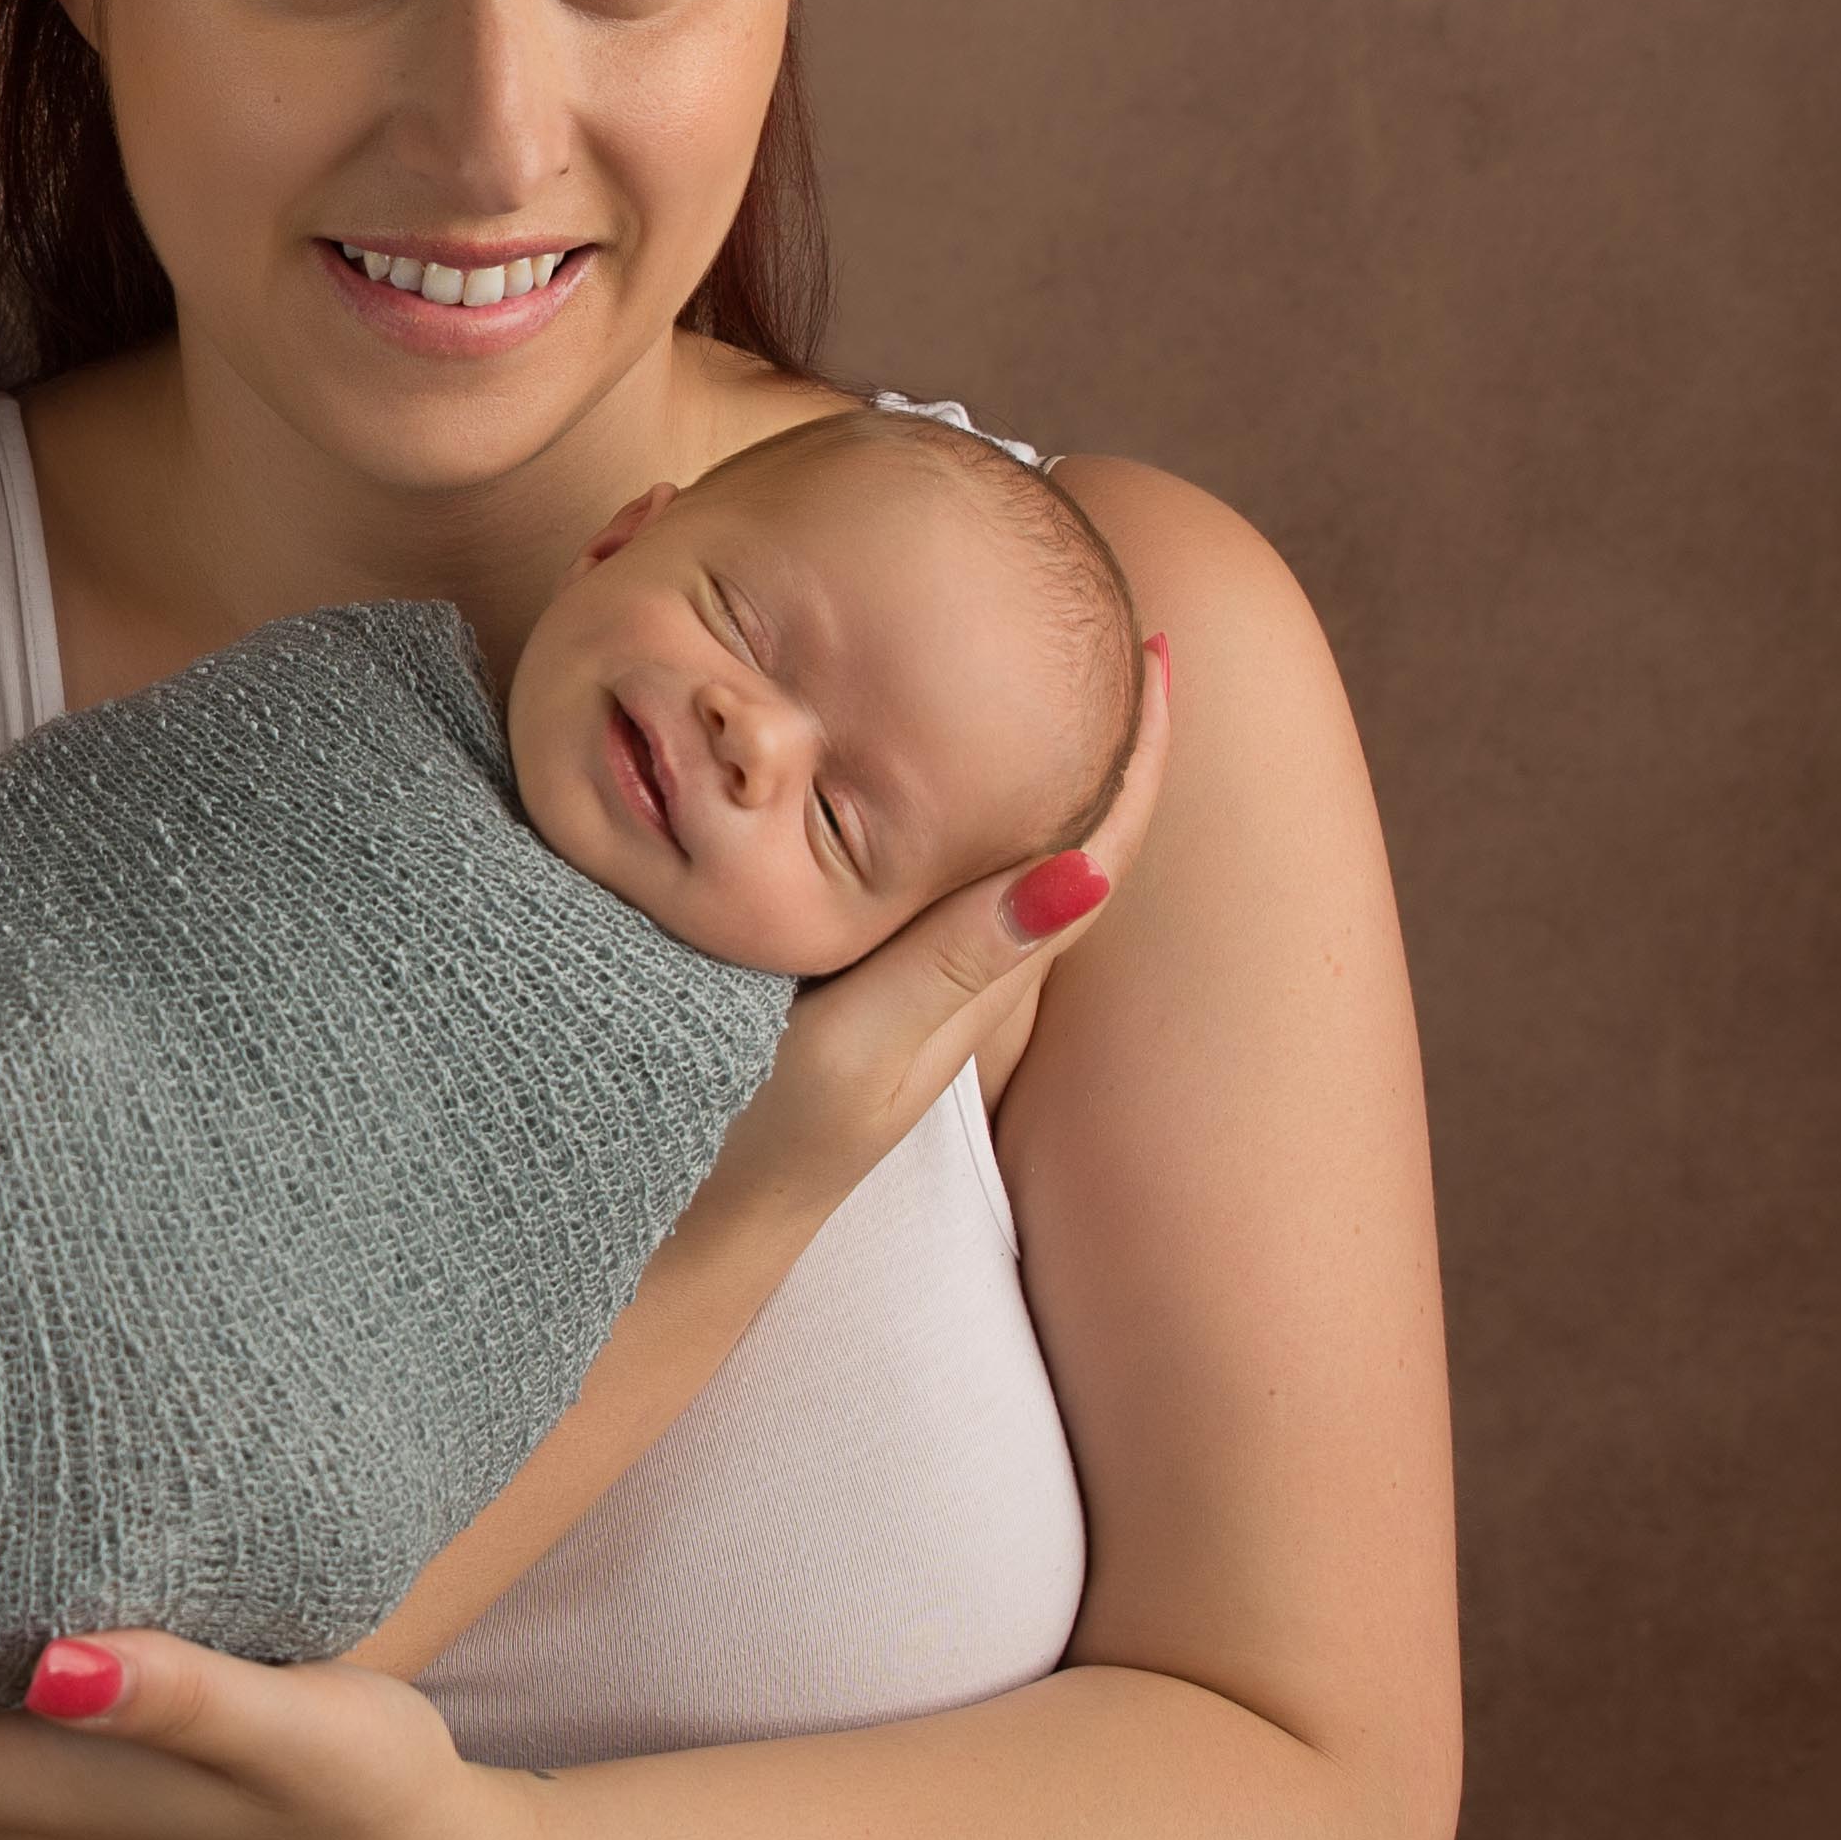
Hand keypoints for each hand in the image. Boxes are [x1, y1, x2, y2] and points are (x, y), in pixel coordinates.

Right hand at [705, 633, 1174, 1219]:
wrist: (687, 1223)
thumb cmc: (758, 1141)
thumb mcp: (854, 1055)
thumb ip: (951, 962)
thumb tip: (1084, 870)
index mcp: (984, 971)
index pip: (1099, 844)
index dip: (1138, 750)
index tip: (1153, 651)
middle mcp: (968, 962)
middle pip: (1063, 822)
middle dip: (1091, 723)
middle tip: (1099, 615)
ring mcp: (916, 964)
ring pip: (998, 834)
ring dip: (1021, 746)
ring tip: (1019, 646)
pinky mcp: (861, 965)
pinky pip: (926, 852)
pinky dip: (936, 780)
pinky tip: (898, 737)